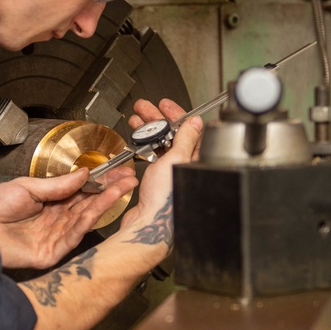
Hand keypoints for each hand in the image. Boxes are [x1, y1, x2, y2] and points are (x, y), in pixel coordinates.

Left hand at [0, 167, 137, 269]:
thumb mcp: (27, 187)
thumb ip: (58, 185)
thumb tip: (83, 174)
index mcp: (47, 203)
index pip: (80, 193)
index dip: (99, 183)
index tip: (117, 172)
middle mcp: (52, 221)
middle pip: (86, 206)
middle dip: (108, 192)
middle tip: (128, 179)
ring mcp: (52, 238)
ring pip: (83, 220)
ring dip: (103, 204)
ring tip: (120, 189)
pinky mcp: (48, 255)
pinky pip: (71, 237)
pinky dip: (86, 222)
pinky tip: (97, 208)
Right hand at [117, 98, 202, 245]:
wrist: (148, 224)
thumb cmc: (166, 201)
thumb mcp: (176, 160)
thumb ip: (186, 139)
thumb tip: (195, 122)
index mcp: (194, 159)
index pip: (188, 128)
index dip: (175, 114)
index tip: (164, 105)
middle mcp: (184, 165)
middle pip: (172, 134)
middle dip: (156, 119)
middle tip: (144, 108)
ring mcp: (170, 172)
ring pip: (160, 144)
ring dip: (148, 131)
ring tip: (136, 121)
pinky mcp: (157, 181)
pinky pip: (152, 157)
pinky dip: (144, 147)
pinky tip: (137, 143)